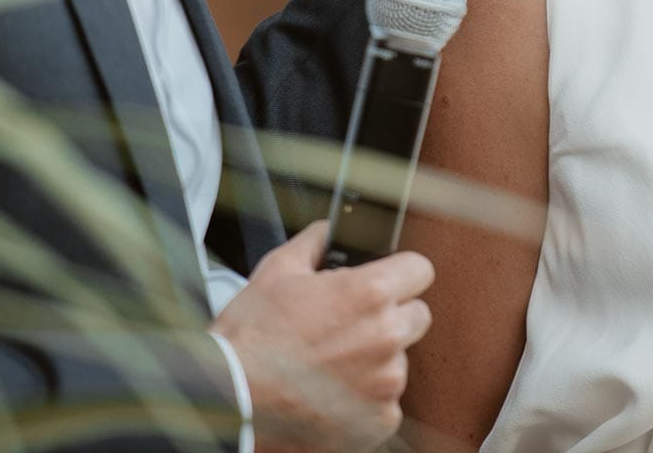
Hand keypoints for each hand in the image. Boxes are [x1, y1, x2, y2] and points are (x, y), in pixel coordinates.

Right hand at [211, 222, 434, 450]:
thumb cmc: (251, 338)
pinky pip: (386, 402)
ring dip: (376, 360)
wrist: (232, 399)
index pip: (420, 270)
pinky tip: (331, 392)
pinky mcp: (380, 420)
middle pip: (417, 316)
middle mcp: (386, 336)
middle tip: (353, 324)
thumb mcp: (277, 271)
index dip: (401, 273)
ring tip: (332, 363)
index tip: (389, 282)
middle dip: (392, 316)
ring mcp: (386, 382)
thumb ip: (313, 244)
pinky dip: (365, 400)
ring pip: (399, 360)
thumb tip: (327, 231)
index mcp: (369, 294)